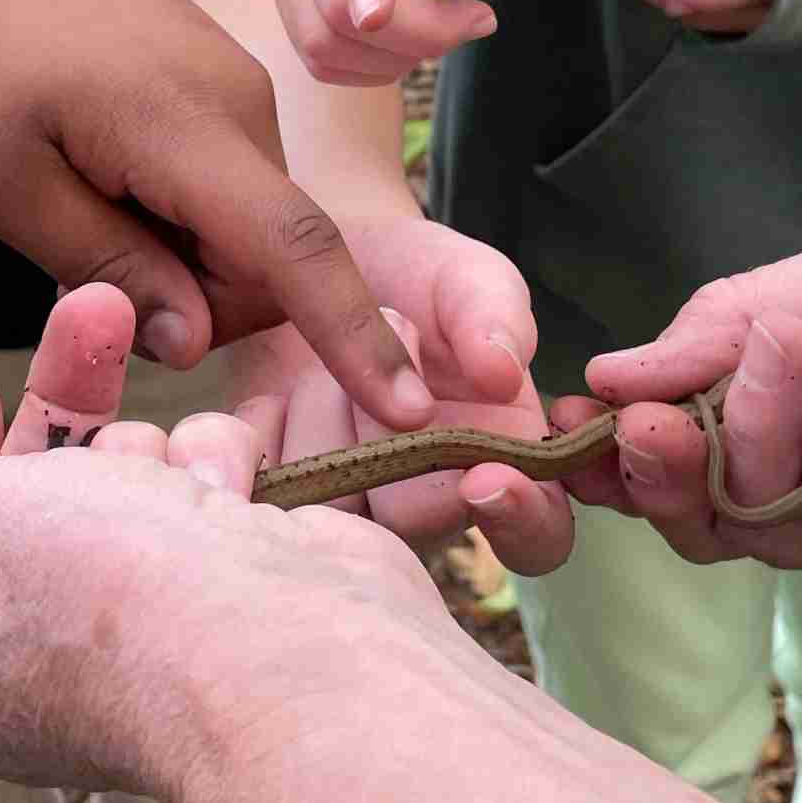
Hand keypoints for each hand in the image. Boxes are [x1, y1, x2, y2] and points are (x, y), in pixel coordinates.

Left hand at [0, 0, 432, 431]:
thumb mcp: (5, 187)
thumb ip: (111, 270)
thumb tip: (196, 341)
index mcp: (188, 125)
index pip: (298, 249)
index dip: (354, 338)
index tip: (409, 411)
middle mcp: (243, 103)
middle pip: (270, 259)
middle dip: (196, 298)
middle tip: (81, 261)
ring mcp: (238, 84)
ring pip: (250, 227)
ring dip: (180, 254)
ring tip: (81, 201)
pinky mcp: (222, 80)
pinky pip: (232, 185)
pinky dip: (180, 213)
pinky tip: (102, 172)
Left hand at [0, 281, 451, 799]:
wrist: (283, 648)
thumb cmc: (103, 594)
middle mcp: (43, 663)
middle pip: (34, 502)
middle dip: (66, 409)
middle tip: (92, 310)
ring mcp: (148, 630)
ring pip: (126, 485)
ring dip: (146, 455)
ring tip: (174, 483)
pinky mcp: (233, 593)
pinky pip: (206, 495)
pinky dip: (217, 474)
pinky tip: (229, 490)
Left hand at [226, 218, 573, 573]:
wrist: (313, 266)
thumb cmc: (413, 278)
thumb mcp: (465, 276)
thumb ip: (494, 313)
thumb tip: (504, 373)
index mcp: (503, 462)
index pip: (538, 536)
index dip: (520, 518)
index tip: (484, 477)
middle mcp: (430, 504)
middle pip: (414, 520)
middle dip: (390, 425)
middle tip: (389, 332)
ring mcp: (350, 508)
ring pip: (333, 506)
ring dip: (325, 413)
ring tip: (331, 360)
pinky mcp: (281, 499)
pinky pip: (263, 493)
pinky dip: (264, 429)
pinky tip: (276, 392)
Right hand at [571, 200, 801, 603]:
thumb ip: (725, 324)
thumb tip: (605, 376)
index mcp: (789, 397)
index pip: (676, 435)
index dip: (616, 435)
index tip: (563, 413)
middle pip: (688, 498)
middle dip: (652, 458)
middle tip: (641, 422)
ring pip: (739, 511)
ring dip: (751, 418)